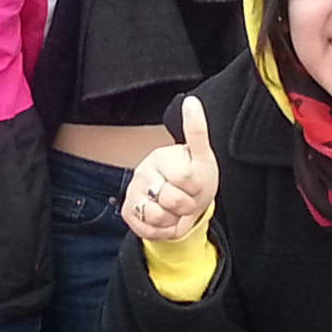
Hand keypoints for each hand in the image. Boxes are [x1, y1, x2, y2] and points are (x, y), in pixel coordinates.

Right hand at [124, 97, 219, 244]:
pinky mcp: (128, 213)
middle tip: (186, 199)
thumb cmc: (195, 180)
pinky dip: (164, 231)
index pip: (184, 177)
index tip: (195, 184)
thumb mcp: (202, 157)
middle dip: (187, 205)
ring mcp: (133, 193)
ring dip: (174, 219)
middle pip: (172, 199)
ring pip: (158, 216)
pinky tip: (166, 220)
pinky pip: (149, 229)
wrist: (186, 207)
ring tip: (175, 210)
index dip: (196, 187)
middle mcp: (142, 172)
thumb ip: (197, 131)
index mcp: (160, 156)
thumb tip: (192, 100)